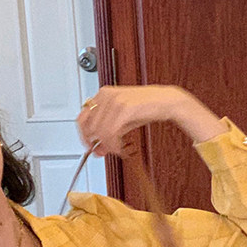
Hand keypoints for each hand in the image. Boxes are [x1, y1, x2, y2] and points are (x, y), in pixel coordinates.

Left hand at [77, 85, 226, 156]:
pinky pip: (111, 133)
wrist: (165, 101)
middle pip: (89, 127)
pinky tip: (121, 147)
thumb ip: (108, 133)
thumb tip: (97, 149)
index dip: (84, 136)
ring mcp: (114, 101)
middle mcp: (105, 95)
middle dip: (96, 143)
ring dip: (108, 146)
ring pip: (100, 132)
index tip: (89, 146)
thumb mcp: (122, 121)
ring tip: (118, 149)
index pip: (82, 117)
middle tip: (105, 152)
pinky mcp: (124, 108)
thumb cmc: (146, 108)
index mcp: (102, 94)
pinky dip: (114, 145)